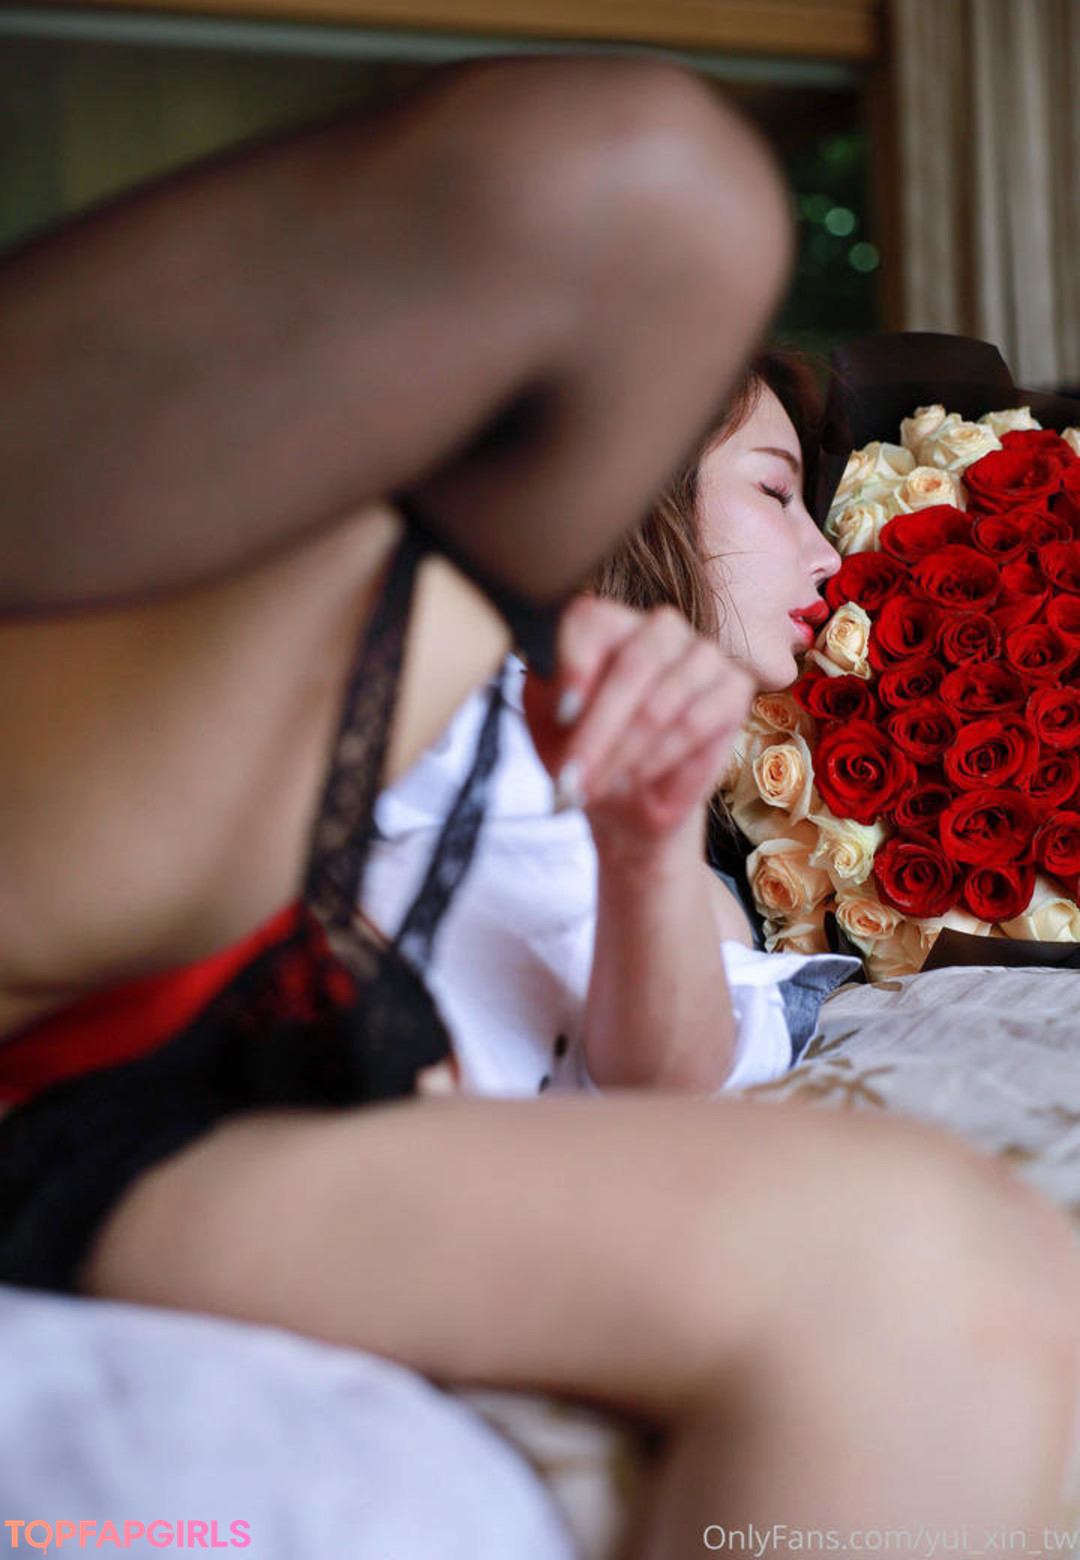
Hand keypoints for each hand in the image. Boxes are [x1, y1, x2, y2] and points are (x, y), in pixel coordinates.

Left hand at [522, 596, 754, 859]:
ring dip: (626, 754)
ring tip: (599, 788)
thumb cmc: (581, 751)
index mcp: (605, 621)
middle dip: (599, 731)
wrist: (626, 797)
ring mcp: (701, 652)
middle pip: (632, 665)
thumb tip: (568, 703)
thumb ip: (547, 700)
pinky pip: (697, 723)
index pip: (590, 619)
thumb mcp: (546, 725)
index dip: (576, 666)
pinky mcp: (734, 686)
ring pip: (662, 702)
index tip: (561, 715)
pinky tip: (637, 779)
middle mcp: (658, 626)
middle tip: (574, 779)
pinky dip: (661, 758)